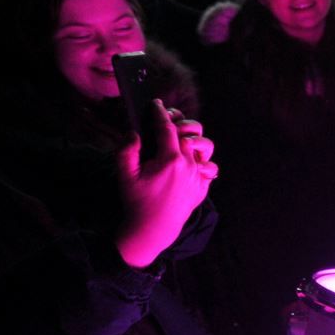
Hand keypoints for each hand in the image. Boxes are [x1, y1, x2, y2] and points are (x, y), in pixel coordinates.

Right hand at [115, 100, 218, 268]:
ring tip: (181, 140)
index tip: (156, 104)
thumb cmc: (136, 202)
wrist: (153, 229)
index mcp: (170, 160)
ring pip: (205, 147)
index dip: (160, 113)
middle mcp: (189, 165)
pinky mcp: (203, 187)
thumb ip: (127, 150)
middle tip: (166, 122)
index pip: (167, 128)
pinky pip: (210, 167)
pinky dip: (202, 160)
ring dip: (193, 140)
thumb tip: (134, 132)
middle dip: (178, 123)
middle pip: (189, 133)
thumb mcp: (125, 175)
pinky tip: (190, 160)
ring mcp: (198, 176)